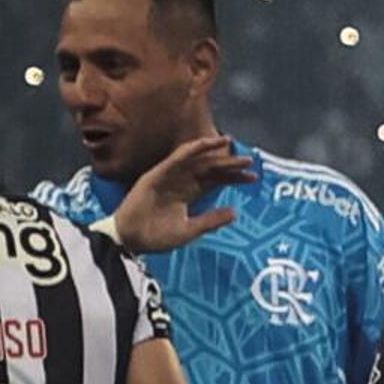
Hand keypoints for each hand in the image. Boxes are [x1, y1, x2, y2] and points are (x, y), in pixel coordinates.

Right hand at [105, 131, 252, 252]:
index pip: (215, 181)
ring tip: (230, 143)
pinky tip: (206, 144)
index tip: (252, 177)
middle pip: (209, 169)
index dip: (233, 178)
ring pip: (195, 160)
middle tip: (249, 161)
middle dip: (229, 164)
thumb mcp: (189, 230)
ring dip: (212, 150)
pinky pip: (176, 158)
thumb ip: (211, 220)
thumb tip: (235, 212)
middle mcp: (180, 182)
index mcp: (188, 194)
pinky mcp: (156, 174)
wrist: (131, 240)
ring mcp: (168, 177)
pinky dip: (191, 149)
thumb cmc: (156, 237)